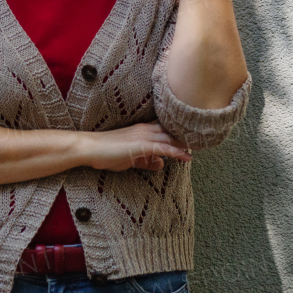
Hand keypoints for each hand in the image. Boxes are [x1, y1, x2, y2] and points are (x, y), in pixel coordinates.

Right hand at [77, 122, 192, 171]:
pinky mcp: (140, 146)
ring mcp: (143, 136)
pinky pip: (163, 148)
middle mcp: (145, 129)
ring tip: (201, 148)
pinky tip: (187, 157)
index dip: (180, 133)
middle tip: (204, 142)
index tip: (194, 138)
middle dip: (187, 137)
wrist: (89, 148)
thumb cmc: (105, 153)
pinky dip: (176, 152)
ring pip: (170, 138)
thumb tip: (161, 164)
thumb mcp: (129, 158)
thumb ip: (145, 160)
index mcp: (142, 129)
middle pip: (172, 132)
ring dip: (186, 144)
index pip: (166, 129)